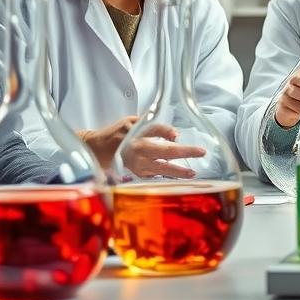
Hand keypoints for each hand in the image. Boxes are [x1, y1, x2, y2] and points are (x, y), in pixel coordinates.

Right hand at [80, 116, 206, 178]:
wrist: (98, 150)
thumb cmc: (117, 133)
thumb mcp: (132, 121)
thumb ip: (153, 126)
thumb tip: (175, 135)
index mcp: (135, 135)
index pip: (155, 130)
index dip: (167, 132)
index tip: (177, 135)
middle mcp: (137, 151)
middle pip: (165, 151)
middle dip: (185, 152)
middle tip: (201, 151)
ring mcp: (138, 165)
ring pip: (162, 168)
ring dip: (179, 171)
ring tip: (193, 173)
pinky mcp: (138, 173)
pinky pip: (156, 175)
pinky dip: (169, 176)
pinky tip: (182, 177)